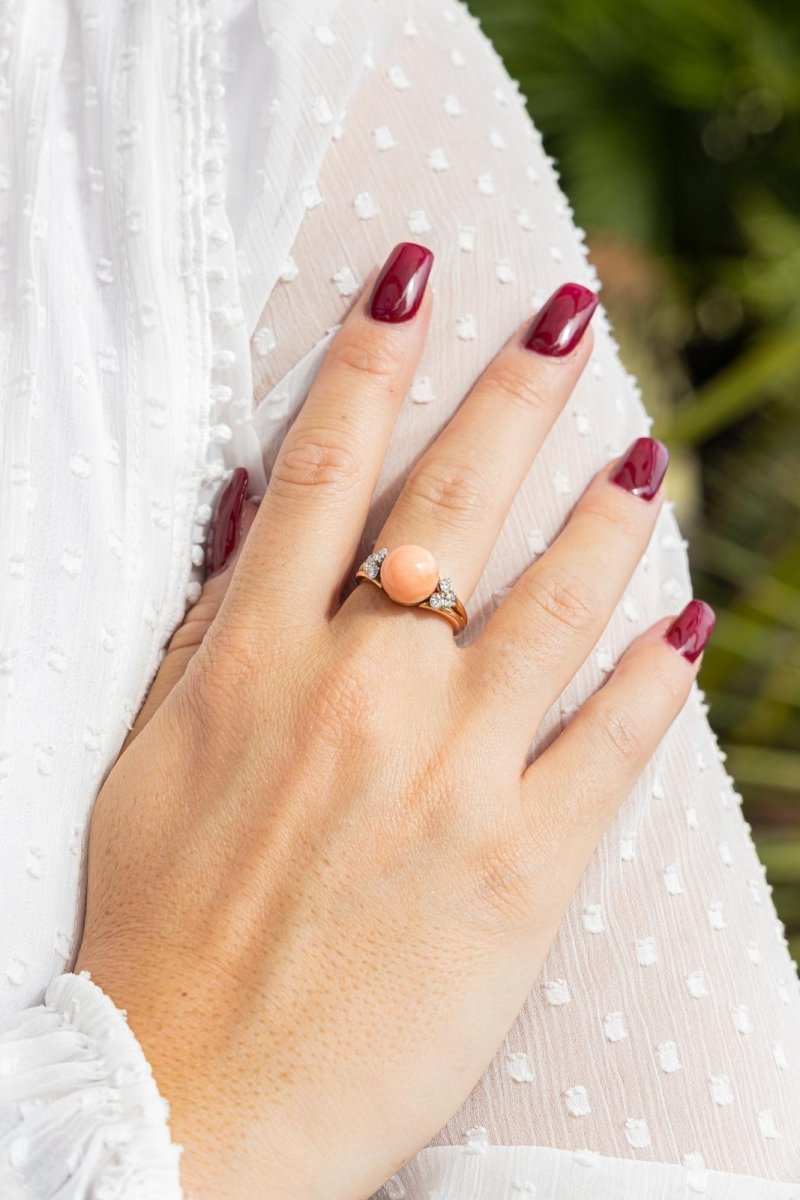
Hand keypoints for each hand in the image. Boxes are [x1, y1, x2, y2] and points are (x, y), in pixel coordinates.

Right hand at [75, 243, 712, 1199]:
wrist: (198, 1100)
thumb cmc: (158, 925)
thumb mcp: (151, 757)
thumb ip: (208, 627)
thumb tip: (254, 504)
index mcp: (257, 663)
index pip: (326, 470)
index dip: (375, 359)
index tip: (417, 278)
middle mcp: (360, 696)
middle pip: (454, 509)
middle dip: (515, 396)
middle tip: (568, 319)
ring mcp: (450, 777)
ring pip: (554, 608)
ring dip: (608, 521)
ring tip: (644, 460)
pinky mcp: (521, 867)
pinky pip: (611, 747)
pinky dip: (654, 682)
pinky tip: (683, 631)